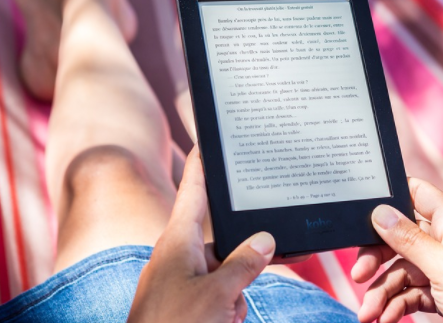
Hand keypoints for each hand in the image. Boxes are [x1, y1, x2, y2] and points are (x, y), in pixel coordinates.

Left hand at [127, 147, 274, 322]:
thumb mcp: (216, 295)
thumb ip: (244, 264)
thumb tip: (264, 240)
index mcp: (178, 242)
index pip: (194, 190)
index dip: (203, 163)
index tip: (208, 138)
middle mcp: (180, 256)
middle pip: (225, 241)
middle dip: (241, 265)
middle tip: (243, 282)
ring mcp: (184, 282)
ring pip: (228, 274)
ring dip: (234, 296)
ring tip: (220, 318)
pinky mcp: (189, 304)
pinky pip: (221, 296)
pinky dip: (228, 310)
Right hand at [351, 178, 442, 322]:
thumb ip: (409, 238)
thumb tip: (380, 211)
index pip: (417, 193)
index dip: (390, 197)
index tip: (362, 211)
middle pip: (401, 237)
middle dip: (377, 258)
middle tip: (359, 276)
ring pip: (402, 270)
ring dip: (382, 291)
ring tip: (368, 315)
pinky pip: (411, 292)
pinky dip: (396, 305)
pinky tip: (385, 319)